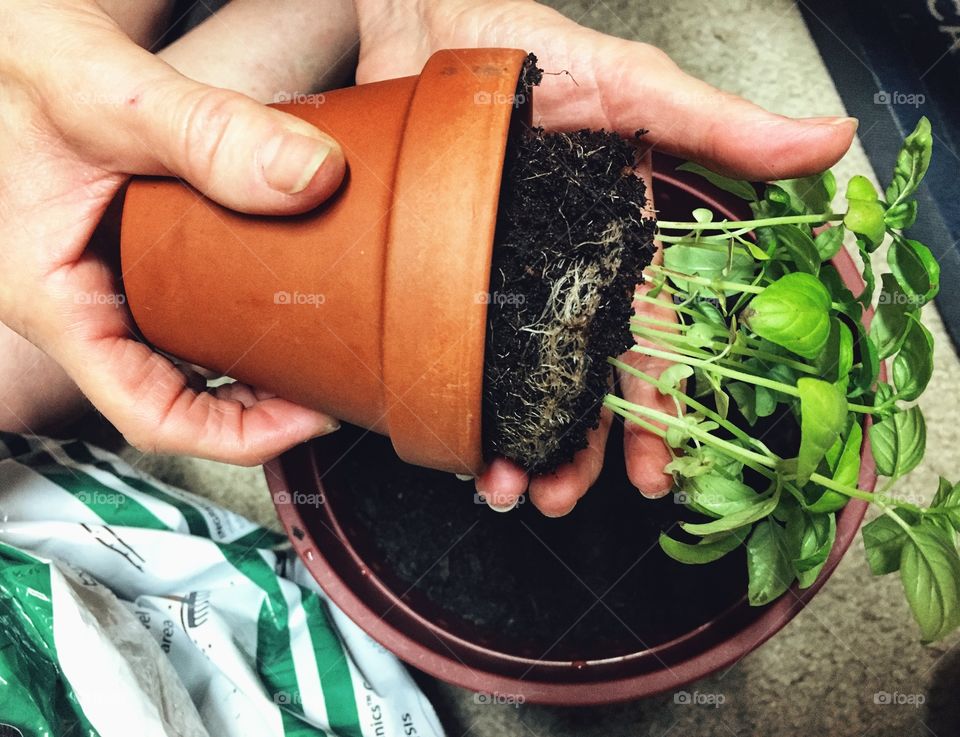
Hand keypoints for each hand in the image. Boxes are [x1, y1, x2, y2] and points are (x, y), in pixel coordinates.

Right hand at [0, 0, 349, 461]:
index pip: (147, 413)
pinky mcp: (121, 256)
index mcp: (54, 299)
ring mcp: (99, 285)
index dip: (235, 437)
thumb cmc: (14, 65)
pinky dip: (233, 319)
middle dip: (258, 408)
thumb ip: (208, 132)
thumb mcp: (110, 94)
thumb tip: (312, 176)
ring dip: (249, 369)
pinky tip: (278, 299)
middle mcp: (77, 304)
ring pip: (180, 360)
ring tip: (315, 353)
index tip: (309, 421)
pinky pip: (180, 311)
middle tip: (330, 383)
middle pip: (176, 398)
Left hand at [353, 0, 856, 513]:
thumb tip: (830, 142)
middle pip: (579, 384)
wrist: (428, 22)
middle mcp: (562, 275)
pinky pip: (448, 350)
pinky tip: (448, 439)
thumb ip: (720, 127)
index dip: (655, 414)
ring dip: (515, 443)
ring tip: (504, 487)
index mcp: (617, 248)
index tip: (652, 476)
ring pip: (516, 382)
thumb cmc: (535, 48)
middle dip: (575, 451)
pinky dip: (450, 400)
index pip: (648, 345)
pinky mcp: (438, 274)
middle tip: (556, 500)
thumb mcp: (634, 88)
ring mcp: (498, 279)